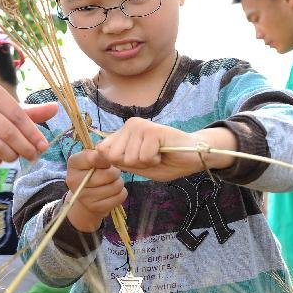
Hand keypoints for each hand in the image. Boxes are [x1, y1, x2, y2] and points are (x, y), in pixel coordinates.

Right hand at [0, 82, 57, 165]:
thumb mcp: (1, 105)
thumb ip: (27, 111)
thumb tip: (56, 109)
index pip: (17, 115)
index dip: (33, 133)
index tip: (44, 146)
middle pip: (8, 132)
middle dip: (25, 148)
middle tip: (34, 156)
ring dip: (10, 156)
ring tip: (15, 156)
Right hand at [65, 149, 126, 232]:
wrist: (85, 197)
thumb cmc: (91, 171)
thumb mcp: (90, 158)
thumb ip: (99, 152)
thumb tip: (110, 148)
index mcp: (73, 164)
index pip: (92, 158)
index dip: (106, 158)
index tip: (108, 161)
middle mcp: (74, 181)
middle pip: (108, 174)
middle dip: (115, 172)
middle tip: (112, 172)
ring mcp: (84, 197)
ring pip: (116, 186)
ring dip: (118, 182)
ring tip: (111, 182)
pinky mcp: (96, 208)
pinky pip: (120, 197)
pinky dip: (121, 193)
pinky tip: (113, 192)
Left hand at [96, 119, 235, 181]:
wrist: (193, 156)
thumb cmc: (167, 161)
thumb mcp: (139, 166)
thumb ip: (120, 161)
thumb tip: (99, 152)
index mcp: (124, 133)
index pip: (103, 150)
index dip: (117, 163)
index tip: (136, 162)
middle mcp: (129, 125)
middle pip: (114, 157)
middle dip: (132, 165)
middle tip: (149, 157)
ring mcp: (141, 126)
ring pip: (129, 158)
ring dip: (146, 162)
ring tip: (158, 154)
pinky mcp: (152, 131)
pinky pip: (143, 157)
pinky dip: (154, 160)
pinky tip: (163, 152)